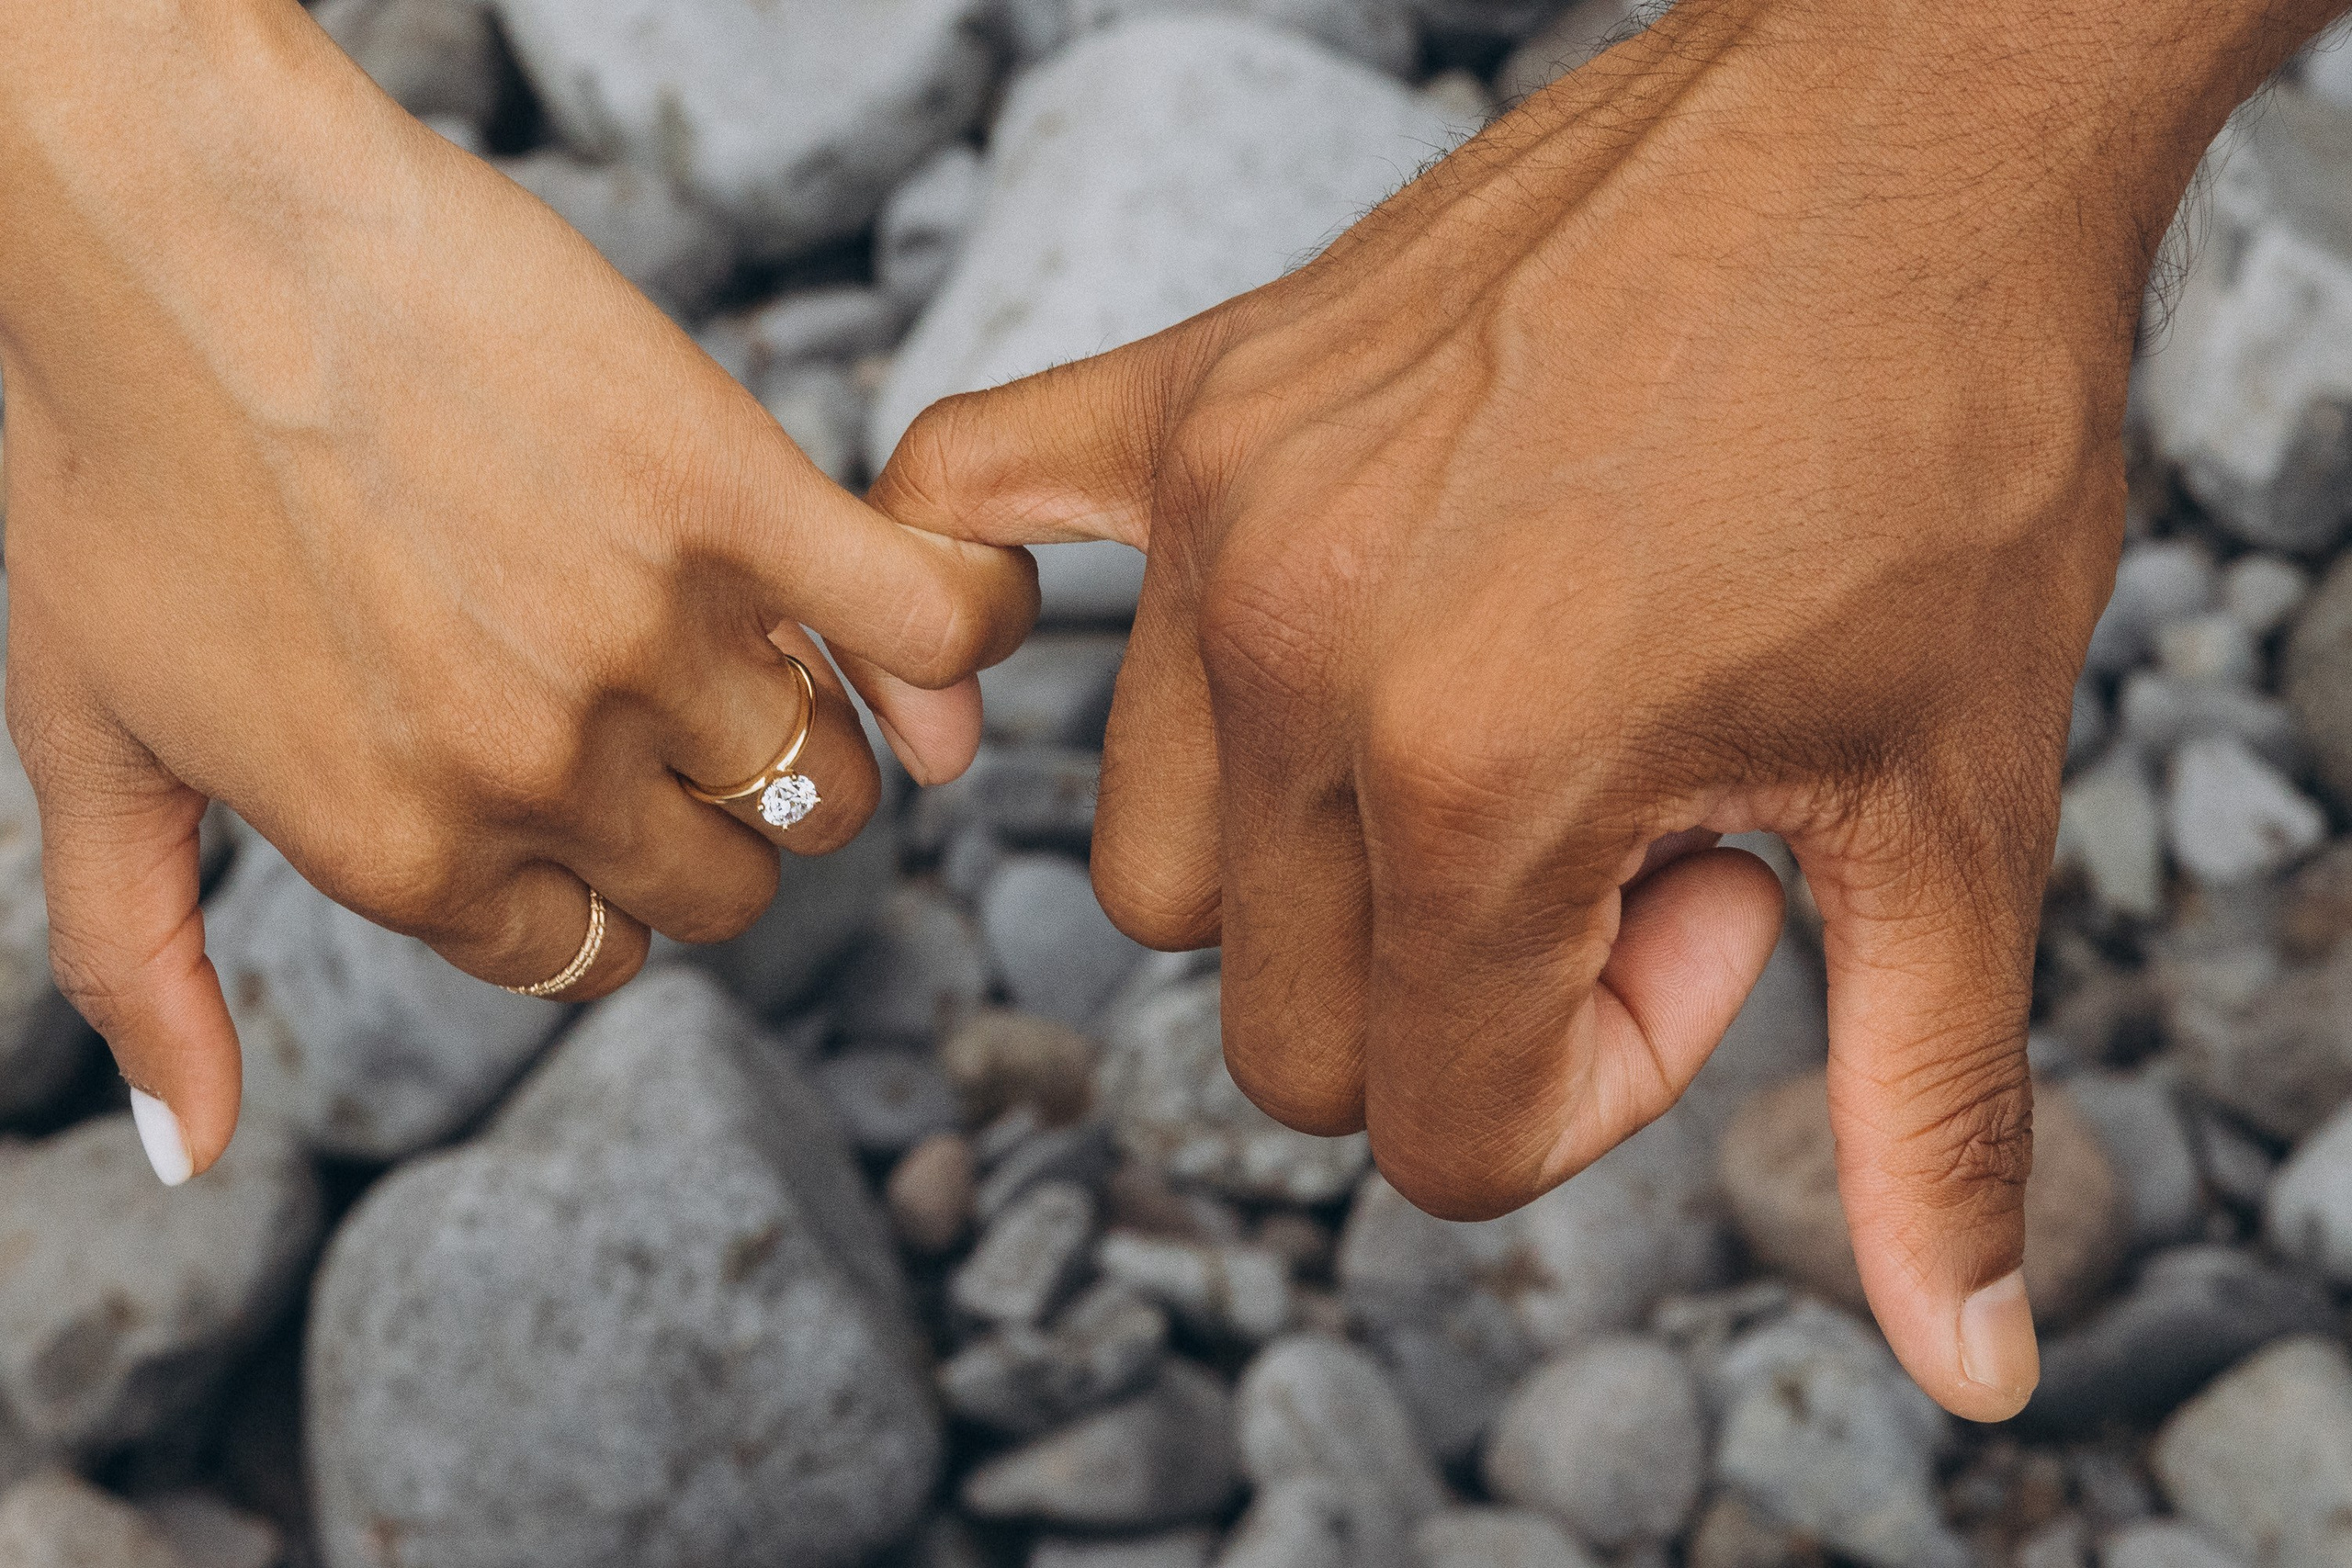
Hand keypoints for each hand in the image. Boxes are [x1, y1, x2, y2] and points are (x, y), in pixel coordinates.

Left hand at [0, 3, 1036, 1177]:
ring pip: (831, 788)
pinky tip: (949, 623)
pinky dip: (972, 636)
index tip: (576, 808)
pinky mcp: (739, 493)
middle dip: (695, 830)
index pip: (593, 958)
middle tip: (652, 721)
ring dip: (814, 746)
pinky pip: (939, 622)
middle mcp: (546, 770)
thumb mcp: (89, 743)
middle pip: (724, 888)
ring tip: (761, 658)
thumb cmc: (106, 460)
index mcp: (407, 851)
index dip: (592, 891)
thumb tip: (194, 1151)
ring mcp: (655, 634)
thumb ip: (144, 964)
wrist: (167, 215)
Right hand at [875, 0, 2339, 1418]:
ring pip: (1159, 860)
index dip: (1595, 1082)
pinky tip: (1015, 656)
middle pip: (1278, 1025)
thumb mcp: (1955, 806)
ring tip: (1502, 712)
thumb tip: (1964, 1357)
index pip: (1431, 1121)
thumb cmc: (1954, 441)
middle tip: (1638, 821)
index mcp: (1479, 780)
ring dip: (1313, 866)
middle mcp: (1302, 655)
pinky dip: (961, 609)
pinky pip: (966, 498)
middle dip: (1466, 991)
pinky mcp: (1199, 385)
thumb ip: (1926, 1106)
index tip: (1716, 921)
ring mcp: (1226, 508)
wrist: (1917, 120)